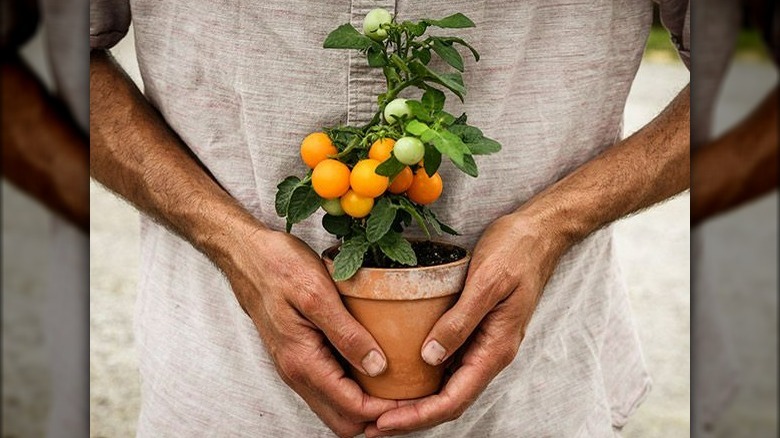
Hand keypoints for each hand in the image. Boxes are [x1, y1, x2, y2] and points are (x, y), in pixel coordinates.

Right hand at [223, 229, 398, 436]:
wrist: (246, 256)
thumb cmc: (278, 267)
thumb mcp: (318, 293)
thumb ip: (347, 334)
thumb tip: (378, 367)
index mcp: (303, 361)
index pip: (353, 408)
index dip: (387, 410)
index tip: (416, 396)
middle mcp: (297, 373)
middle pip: (344, 421)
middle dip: (379, 416)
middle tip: (411, 394)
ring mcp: (296, 367)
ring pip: (336, 408)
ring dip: (367, 404)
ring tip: (399, 383)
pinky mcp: (299, 357)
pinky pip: (330, 388)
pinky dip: (354, 388)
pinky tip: (374, 366)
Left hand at [364, 213, 567, 436]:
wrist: (538, 233)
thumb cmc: (516, 252)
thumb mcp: (486, 282)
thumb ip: (460, 321)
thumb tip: (429, 358)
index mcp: (495, 349)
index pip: (454, 399)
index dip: (418, 416)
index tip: (384, 421)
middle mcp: (489, 353)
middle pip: (448, 400)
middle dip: (411, 416)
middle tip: (372, 424)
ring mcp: (483, 343)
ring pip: (448, 385)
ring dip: (416, 400)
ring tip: (379, 405)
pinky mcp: (475, 330)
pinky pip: (449, 362)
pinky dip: (424, 375)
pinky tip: (401, 372)